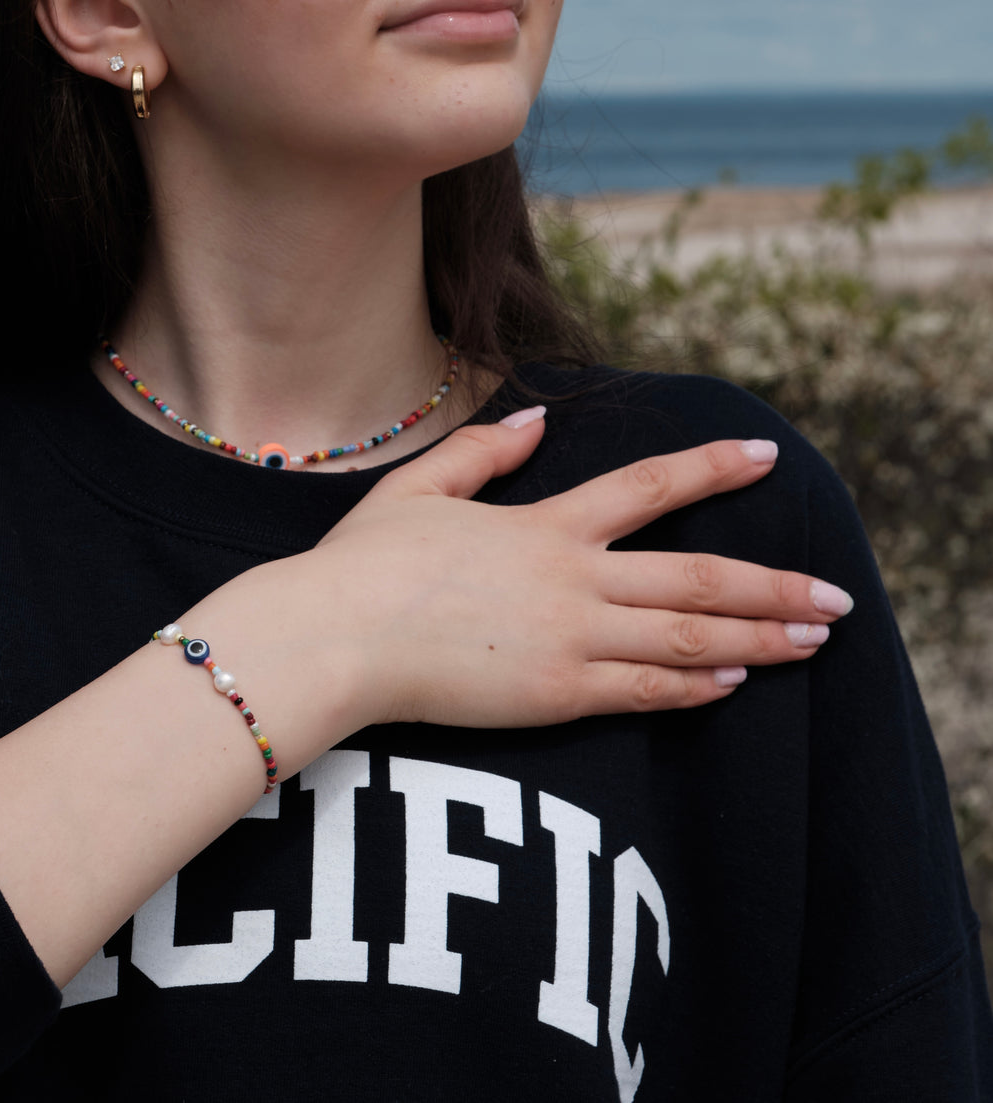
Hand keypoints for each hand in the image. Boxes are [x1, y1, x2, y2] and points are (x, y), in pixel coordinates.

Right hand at [309, 411, 852, 729]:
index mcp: (543, 525)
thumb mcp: (416, 489)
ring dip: (759, 638)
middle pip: (697, 578)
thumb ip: (482, 454)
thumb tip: (537, 426)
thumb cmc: (362, 564)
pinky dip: (695, 686)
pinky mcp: (554, 696)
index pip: (648, 487)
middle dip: (774, 585)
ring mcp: (569, 639)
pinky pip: (643, 690)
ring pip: (688, 638)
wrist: (335, 637)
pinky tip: (733, 682)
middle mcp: (572, 578)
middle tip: (836, 597)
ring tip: (814, 641)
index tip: (766, 456)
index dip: (712, 469)